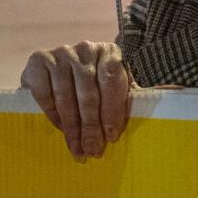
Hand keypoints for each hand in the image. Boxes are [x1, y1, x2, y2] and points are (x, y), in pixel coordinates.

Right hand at [20, 40, 132, 158]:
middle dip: (91, 126)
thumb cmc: (95, 84)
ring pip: (67, 96)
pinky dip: (52, 114)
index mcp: (109, 51)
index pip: (112, 79)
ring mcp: (61, 53)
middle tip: (93, 150)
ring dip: (72, 127)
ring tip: (77, 148)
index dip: (112, 109)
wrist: (58, 70)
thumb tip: (160, 101)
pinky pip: (45, 94)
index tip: (111, 136)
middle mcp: (85, 48)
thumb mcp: (115, 87)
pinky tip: (60, 129)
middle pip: (89, 91)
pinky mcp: (38, 61)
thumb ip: (128, 98)